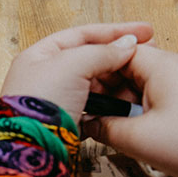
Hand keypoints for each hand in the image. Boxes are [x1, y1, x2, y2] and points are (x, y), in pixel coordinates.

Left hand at [0, 22, 154, 123]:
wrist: (31, 145)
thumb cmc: (40, 102)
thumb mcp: (72, 66)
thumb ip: (101, 52)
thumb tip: (126, 44)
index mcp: (40, 56)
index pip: (81, 34)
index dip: (113, 31)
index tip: (144, 31)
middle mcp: (46, 76)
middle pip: (89, 59)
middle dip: (118, 57)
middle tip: (146, 55)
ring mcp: (56, 100)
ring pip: (94, 85)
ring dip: (116, 83)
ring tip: (138, 81)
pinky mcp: (66, 121)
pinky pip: (93, 109)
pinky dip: (109, 106)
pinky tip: (124, 104)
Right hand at [83, 45, 177, 176]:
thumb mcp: (137, 139)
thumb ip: (103, 127)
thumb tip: (87, 122)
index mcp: (166, 67)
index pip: (120, 52)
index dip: (97, 69)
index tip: (84, 89)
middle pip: (133, 68)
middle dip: (111, 90)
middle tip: (98, 112)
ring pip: (147, 83)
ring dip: (128, 102)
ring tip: (120, 125)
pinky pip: (165, 95)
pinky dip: (148, 108)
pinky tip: (142, 129)